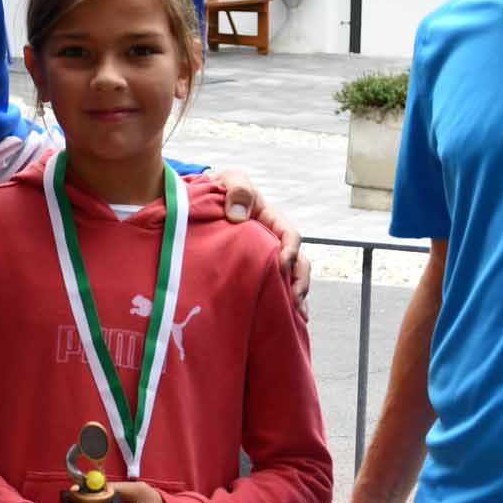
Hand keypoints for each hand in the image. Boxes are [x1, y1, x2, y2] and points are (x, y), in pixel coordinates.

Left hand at [207, 169, 310, 315]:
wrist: (203, 202)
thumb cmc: (220, 189)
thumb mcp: (230, 180)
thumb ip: (237, 189)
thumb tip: (238, 214)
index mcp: (272, 219)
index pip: (290, 235)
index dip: (290, 250)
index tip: (282, 265)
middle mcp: (274, 241)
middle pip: (298, 263)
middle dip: (300, 282)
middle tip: (294, 300)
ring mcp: (267, 259)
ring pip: (290, 279)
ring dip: (296, 297)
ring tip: (296, 317)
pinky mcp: (257, 272)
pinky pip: (274, 288)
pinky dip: (282, 304)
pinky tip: (284, 321)